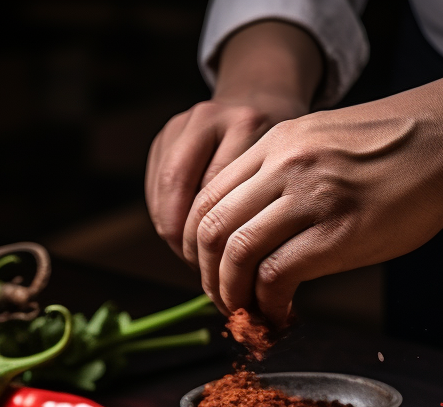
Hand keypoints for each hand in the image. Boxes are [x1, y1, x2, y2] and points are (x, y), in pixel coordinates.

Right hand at [146, 97, 302, 259]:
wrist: (260, 102)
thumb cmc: (278, 148)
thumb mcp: (287, 174)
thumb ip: (268, 207)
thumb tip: (244, 269)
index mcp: (244, 124)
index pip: (215, 192)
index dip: (216, 236)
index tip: (227, 268)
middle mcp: (207, 118)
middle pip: (178, 188)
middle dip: (186, 238)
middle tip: (203, 269)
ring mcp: (179, 125)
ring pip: (161, 194)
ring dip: (174, 233)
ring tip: (196, 258)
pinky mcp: (162, 138)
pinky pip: (154, 191)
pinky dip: (167, 220)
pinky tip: (186, 237)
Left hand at [182, 105, 442, 321]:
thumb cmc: (399, 150)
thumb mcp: (326, 144)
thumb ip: (286, 179)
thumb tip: (261, 234)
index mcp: (276, 143)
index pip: (206, 200)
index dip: (199, 248)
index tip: (214, 273)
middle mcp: (283, 165)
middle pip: (211, 231)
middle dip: (209, 279)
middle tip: (226, 304)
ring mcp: (309, 197)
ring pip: (236, 256)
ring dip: (233, 297)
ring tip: (249, 316)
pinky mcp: (337, 232)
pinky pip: (276, 276)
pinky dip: (269, 305)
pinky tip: (282, 315)